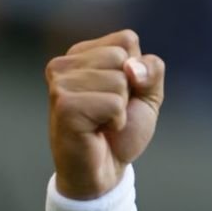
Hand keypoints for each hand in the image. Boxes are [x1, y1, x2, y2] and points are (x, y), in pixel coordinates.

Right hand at [46, 29, 165, 198]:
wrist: (105, 171)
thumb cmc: (122, 130)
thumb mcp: (148, 94)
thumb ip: (151, 70)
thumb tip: (131, 67)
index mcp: (81, 53)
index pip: (127, 39)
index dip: (137, 70)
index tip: (120, 94)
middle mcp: (63, 64)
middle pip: (122, 56)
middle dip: (129, 89)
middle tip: (110, 112)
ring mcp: (60, 84)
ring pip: (119, 80)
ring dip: (121, 108)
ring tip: (102, 122)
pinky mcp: (63, 106)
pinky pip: (114, 103)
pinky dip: (116, 121)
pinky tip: (98, 131)